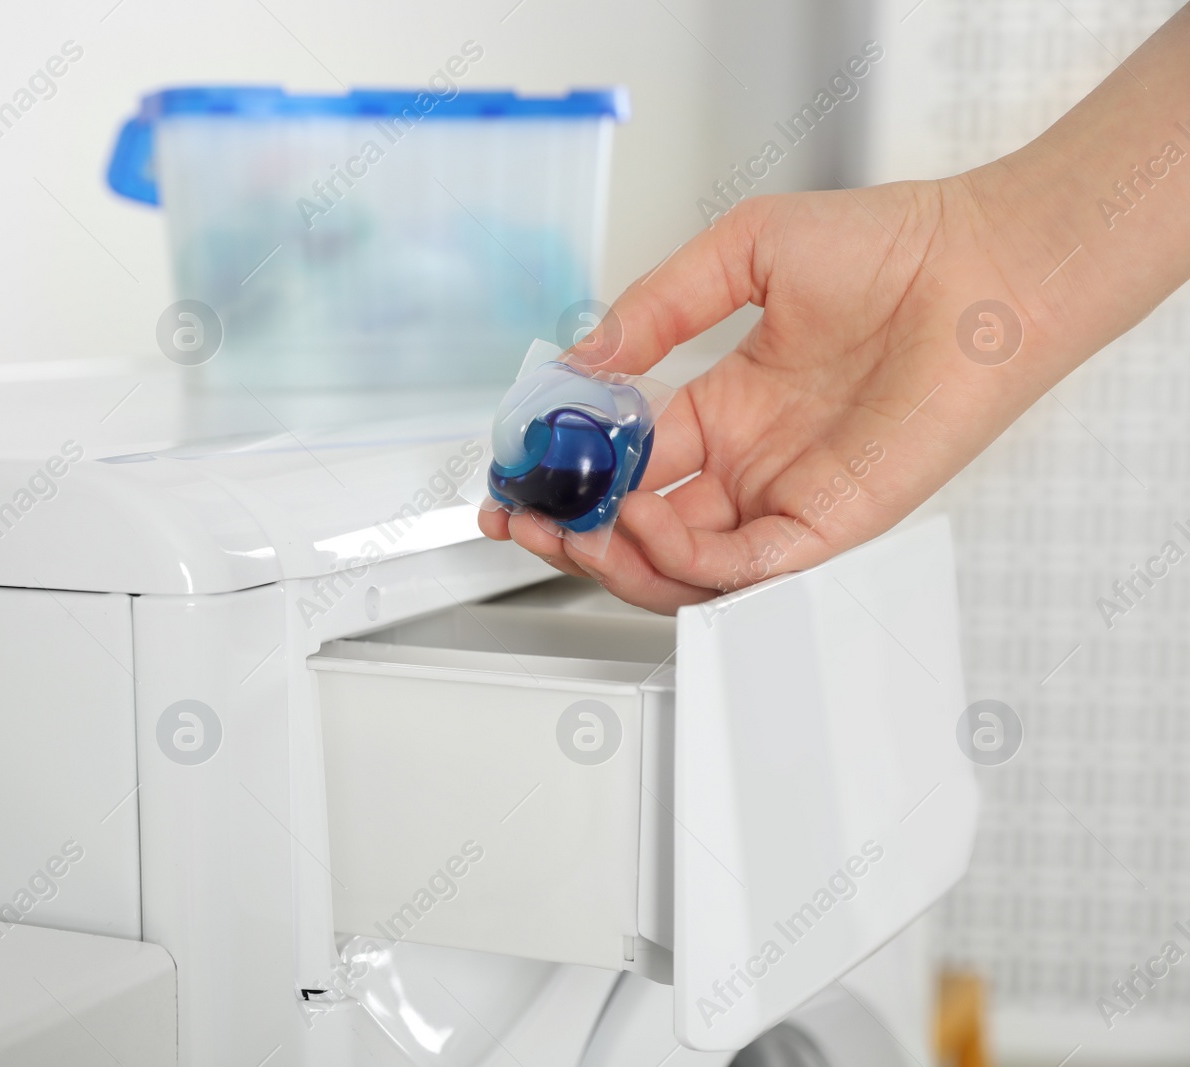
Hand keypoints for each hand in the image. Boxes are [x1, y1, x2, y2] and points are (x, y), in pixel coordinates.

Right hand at [480, 176, 1066, 611]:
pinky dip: (683, 561)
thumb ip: (657, 307)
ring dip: (614, 560)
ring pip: (680, 569)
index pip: (627, 465)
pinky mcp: (827, 524)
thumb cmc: (891, 249)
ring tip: (576, 526)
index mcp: (726, 410)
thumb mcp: (744, 252)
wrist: (983, 265)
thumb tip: (584, 358)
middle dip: (570, 535)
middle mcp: (750, 465)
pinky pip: (741, 572)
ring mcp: (785, 499)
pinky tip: (645, 519)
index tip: (517, 469)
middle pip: (639, 533)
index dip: (567, 476)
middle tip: (521, 518)